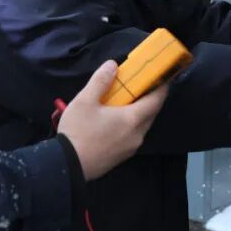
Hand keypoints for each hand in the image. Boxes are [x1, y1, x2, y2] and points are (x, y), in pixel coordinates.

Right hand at [57, 60, 167, 180]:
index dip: (162, 87)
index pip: (156, 100)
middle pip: (151, 113)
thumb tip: (113, 65)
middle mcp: (137, 134)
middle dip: (150, 98)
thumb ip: (101, 81)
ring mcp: (131, 148)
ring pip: (142, 125)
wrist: (68, 165)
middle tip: (141, 85)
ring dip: (139, 112)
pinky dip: (131, 124)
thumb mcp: (85, 101)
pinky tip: (116, 120)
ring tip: (126, 101)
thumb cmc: (78, 131)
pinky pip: (133, 135)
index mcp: (132, 119)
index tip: (162, 76)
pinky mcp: (122, 157)